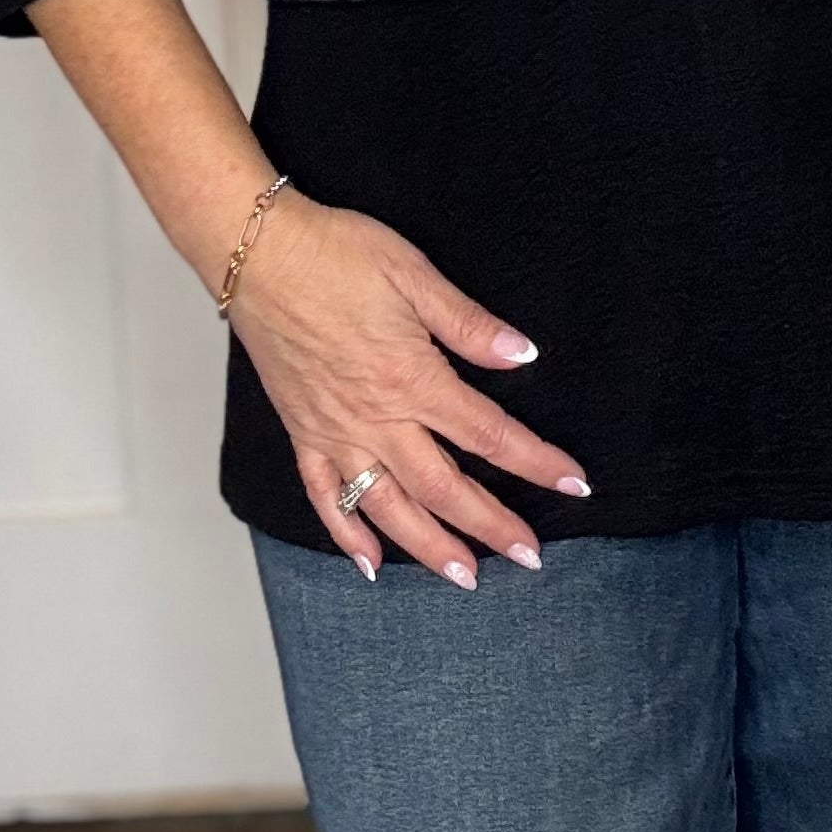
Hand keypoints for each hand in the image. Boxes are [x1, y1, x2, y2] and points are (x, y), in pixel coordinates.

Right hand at [227, 192, 590, 585]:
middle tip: (529, 557)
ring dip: (429, 548)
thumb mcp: (413, 274)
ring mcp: (334, 432)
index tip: (574, 483)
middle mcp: (374, 418)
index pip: (488, 434)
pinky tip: (371, 563)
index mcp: (411, 379)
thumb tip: (522, 355)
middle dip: (491, 526)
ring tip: (465, 577)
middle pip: (444, 488)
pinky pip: (324, 497)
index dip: (536, 462)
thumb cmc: (334, 253)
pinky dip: (348, 536)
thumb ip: (468, 324)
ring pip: (388, 508)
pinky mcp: (301, 432)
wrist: (257, 253)